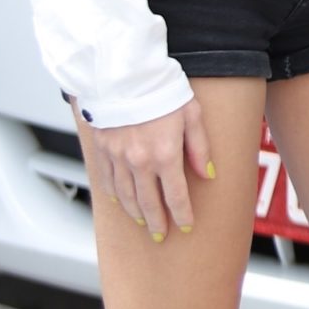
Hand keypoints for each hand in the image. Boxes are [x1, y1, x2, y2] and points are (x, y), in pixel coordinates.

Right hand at [88, 98, 214, 241]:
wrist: (125, 73)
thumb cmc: (162, 89)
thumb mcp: (192, 115)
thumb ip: (199, 148)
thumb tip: (207, 174)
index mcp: (164, 154)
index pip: (176, 196)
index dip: (182, 215)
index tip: (186, 226)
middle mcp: (138, 161)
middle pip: (149, 203)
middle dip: (157, 223)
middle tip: (161, 235)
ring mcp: (117, 157)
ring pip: (126, 196)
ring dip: (136, 213)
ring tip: (144, 223)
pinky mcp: (102, 149)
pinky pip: (107, 181)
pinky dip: (115, 195)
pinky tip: (121, 202)